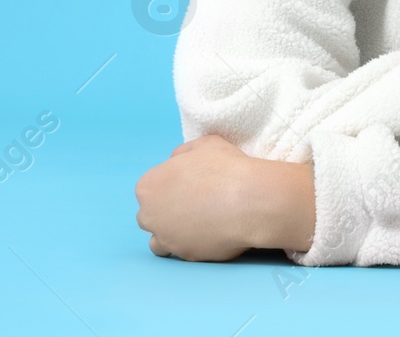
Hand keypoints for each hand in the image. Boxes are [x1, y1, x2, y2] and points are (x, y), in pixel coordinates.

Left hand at [135, 135, 315, 259]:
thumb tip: (177, 162)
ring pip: (159, 241)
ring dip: (172, 234)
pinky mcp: (185, 255)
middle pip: (151, 215)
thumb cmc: (226, 168)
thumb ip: (183, 153)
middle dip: (167, 211)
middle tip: (196, 204)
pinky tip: (211, 235)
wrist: (249, 201)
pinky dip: (193, 245)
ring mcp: (166, 238)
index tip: (191, 184)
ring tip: (199, 225)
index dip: (171, 185)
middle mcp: (149, 215)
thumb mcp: (204, 144)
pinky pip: (183, 252)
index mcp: (149, 186)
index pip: (151, 188)